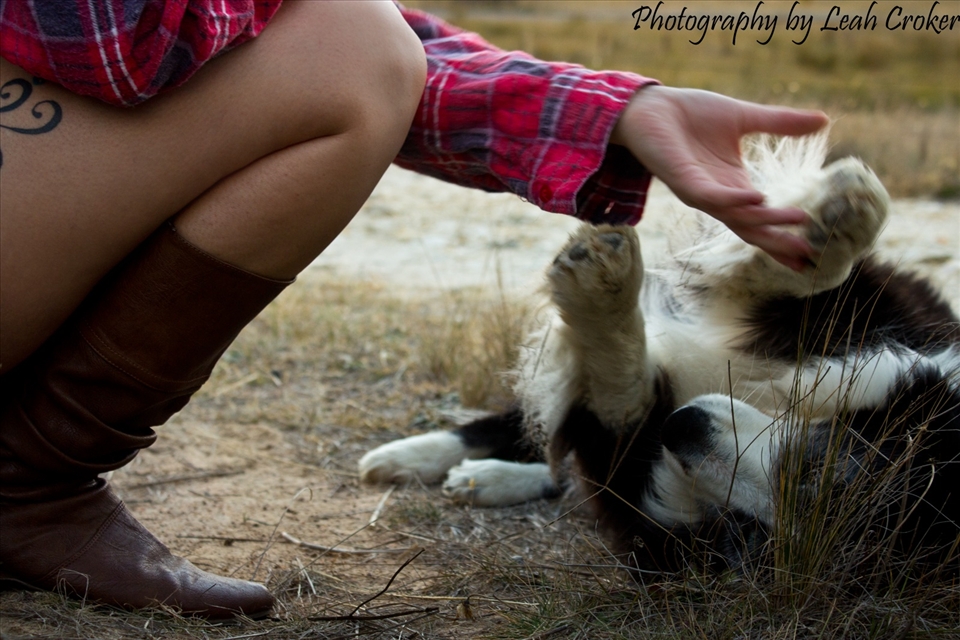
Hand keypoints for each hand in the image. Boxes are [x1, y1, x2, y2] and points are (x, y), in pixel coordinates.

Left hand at [610, 86, 828, 269]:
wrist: (652, 106)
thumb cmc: (692, 114)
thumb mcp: (744, 118)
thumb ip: (781, 124)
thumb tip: (825, 120)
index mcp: (733, 186)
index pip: (761, 219)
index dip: (783, 234)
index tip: (810, 253)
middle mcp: (718, 196)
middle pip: (751, 228)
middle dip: (778, 241)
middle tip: (807, 253)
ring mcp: (700, 191)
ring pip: (736, 215)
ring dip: (767, 219)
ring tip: (799, 218)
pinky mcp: (683, 180)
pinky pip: (711, 196)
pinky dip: (734, 199)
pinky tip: (758, 197)